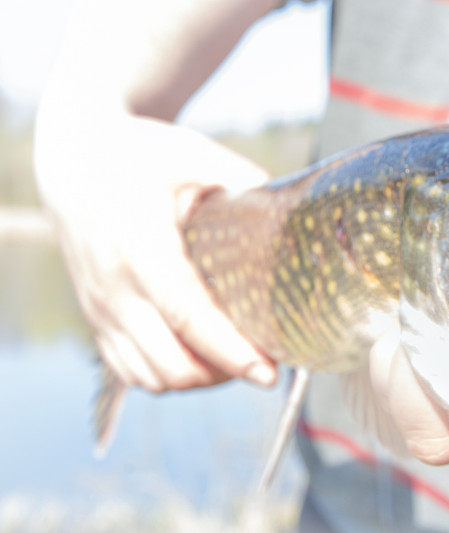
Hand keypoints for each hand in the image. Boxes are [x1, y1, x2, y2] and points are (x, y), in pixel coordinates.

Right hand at [36, 115, 277, 391]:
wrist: (72, 164)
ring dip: (198, 381)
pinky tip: (199, 360)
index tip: (268, 372)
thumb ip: (241, 179)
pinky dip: (167, 377)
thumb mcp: (191, 154)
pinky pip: (130, 370)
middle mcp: (115, 287)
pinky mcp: (95, 318)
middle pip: (172, 361)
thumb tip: (289, 204)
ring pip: (151, 376)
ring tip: (235, 362)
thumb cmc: (136, 157)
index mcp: (140, 248)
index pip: (188, 318)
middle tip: (264, 364)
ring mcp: (100, 308)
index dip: (231, 352)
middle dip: (224, 374)